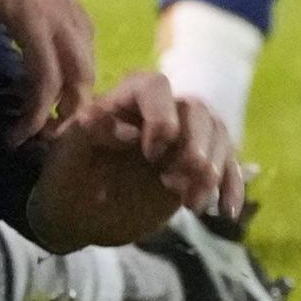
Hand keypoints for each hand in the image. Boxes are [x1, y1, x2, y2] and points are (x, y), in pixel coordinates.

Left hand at [0, 0, 96, 141]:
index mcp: (29, 6)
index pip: (47, 74)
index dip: (38, 111)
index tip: (19, 138)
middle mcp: (54, 0)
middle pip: (79, 67)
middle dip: (70, 106)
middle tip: (47, 137)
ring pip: (86, 47)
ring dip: (80, 82)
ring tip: (58, 112)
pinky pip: (82, 26)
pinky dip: (79, 54)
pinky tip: (64, 68)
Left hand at [63, 70, 243, 219]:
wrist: (79, 213)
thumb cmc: (68, 175)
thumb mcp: (68, 151)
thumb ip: (90, 131)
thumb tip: (130, 130)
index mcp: (126, 99)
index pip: (156, 87)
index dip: (161, 116)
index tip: (150, 154)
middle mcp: (160, 112)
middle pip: (197, 110)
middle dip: (195, 146)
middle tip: (174, 183)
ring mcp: (183, 140)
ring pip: (218, 135)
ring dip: (213, 169)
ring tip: (190, 203)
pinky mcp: (197, 168)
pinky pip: (229, 168)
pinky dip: (232, 187)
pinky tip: (225, 212)